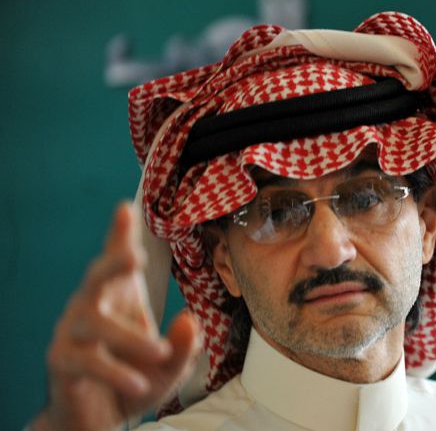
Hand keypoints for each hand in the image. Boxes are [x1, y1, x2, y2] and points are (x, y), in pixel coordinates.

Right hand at [32, 203, 200, 430]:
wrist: (99, 418)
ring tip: (160, 353)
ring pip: (95, 321)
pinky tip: (137, 384)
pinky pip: (87, 360)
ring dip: (131, 338)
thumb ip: (184, 345)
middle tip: (135, 256)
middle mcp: (92, 307)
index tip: (126, 208)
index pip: (118, 260)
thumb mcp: (170, 366)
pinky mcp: (63, 361)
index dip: (121, 235)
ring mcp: (73, 332)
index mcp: (120, 297)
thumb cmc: (136, 379)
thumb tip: (190, 319)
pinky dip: (115, 372)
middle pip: (97, 276)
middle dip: (115, 261)